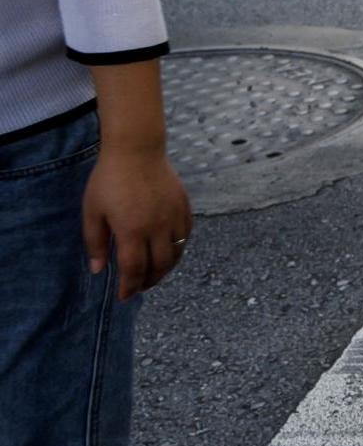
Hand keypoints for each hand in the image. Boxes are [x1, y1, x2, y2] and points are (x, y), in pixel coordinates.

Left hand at [83, 142, 192, 300]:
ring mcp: (173, 216)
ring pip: (176, 253)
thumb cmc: (109, 180)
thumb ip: (95, 243)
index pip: (134, 269)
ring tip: (155, 273)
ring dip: (166, 268)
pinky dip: (179, 248)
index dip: (130, 287)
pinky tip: (169, 250)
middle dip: (148, 281)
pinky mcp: (184, 206)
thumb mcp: (92, 212)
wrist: (137, 150)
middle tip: (139, 287)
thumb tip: (99, 270)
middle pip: (159, 265)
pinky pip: (186, 235)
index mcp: (132, 230)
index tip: (124, 296)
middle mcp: (157, 227)